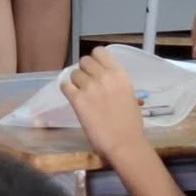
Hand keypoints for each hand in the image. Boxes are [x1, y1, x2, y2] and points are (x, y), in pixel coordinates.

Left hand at [61, 47, 150, 161]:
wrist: (125, 144)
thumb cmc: (131, 124)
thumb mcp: (129, 95)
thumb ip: (115, 83)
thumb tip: (104, 78)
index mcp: (119, 75)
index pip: (99, 51)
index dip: (95, 59)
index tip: (95, 68)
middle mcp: (104, 76)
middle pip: (84, 60)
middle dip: (84, 70)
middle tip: (87, 83)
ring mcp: (89, 87)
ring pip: (73, 73)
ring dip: (76, 81)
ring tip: (82, 93)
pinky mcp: (77, 99)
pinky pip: (64, 85)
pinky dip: (67, 90)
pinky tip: (72, 96)